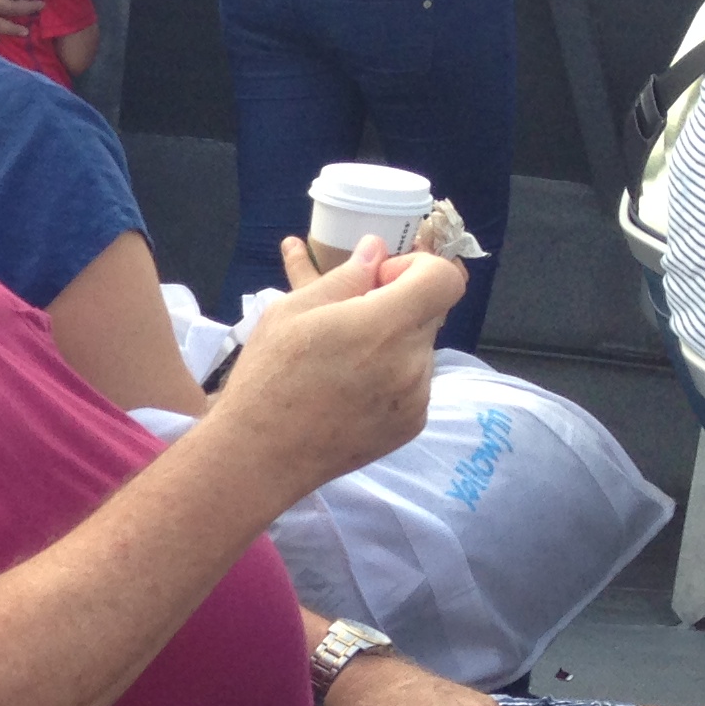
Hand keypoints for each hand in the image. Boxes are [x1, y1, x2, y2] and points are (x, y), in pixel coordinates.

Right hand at [207, 235, 461, 499]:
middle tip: (350, 320)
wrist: (260, 455)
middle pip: (430, 313)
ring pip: (418, 350)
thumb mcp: (291, 311)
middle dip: (398, 306)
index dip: (417, 268)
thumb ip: (344, 277)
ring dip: (391, 345)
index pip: (444, 278)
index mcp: (386, 325)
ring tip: (342, 363)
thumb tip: (376, 251)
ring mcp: (417, 397)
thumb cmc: (268, 377)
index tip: (380, 281)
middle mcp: (413, 361)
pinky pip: (413, 385)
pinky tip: (348, 392)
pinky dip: (390, 379)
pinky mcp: (411, 424)